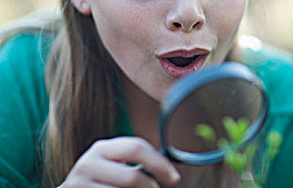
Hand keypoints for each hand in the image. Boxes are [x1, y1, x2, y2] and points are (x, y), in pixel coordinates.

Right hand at [59, 137, 179, 187]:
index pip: (136, 147)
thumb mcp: (114, 165)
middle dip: (152, 186)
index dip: (159, 164)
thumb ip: (136, 163)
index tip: (174, 177)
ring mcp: (79, 184)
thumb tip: (170, 171)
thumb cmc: (101, 181)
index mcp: (102, 148)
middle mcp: (88, 163)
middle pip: (132, 176)